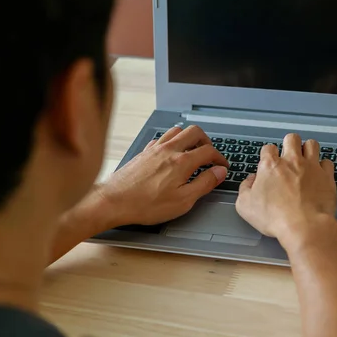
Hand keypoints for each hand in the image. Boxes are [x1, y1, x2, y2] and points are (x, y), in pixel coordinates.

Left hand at [97, 125, 228, 225]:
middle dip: (206, 141)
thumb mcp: (183, 201)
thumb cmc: (145, 205)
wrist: (113, 201)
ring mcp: (154, 149)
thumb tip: (219, 172)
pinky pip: (161, 138)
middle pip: (194, 132)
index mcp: (182, 162)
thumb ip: (204, 184)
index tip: (222, 166)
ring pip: (177, 131)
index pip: (208, 151)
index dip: (220, 158)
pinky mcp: (143, 152)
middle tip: (209, 154)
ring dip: (188, 137)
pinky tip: (169, 153)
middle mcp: (169, 150)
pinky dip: (170, 141)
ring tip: (192, 150)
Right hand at [235, 133, 336, 244]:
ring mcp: (312, 167)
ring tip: (305, 162)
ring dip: (307, 150)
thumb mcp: (245, 206)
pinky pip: (327, 162)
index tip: (268, 166)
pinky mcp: (327, 176)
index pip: (268, 148)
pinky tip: (319, 175)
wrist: (304, 226)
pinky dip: (323, 167)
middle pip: (292, 139)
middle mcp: (292, 161)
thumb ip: (245, 188)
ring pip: (312, 144)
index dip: (268, 156)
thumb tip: (251, 179)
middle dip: (289, 145)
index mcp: (271, 165)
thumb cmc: (273, 217)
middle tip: (288, 160)